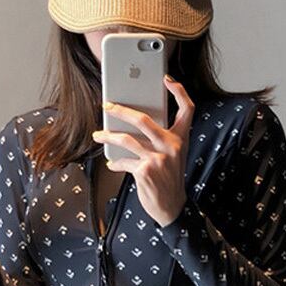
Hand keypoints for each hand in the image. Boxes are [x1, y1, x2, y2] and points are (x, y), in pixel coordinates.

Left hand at [91, 74, 191, 226]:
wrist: (172, 207)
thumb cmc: (169, 178)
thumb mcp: (173, 155)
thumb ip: (161, 138)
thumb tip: (132, 123)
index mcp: (181, 138)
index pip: (187, 108)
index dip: (179, 91)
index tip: (167, 78)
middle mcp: (172, 145)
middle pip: (144, 119)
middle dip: (121, 110)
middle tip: (107, 106)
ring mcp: (158, 158)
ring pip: (127, 139)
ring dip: (108, 136)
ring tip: (98, 135)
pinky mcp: (145, 171)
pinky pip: (124, 161)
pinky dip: (115, 162)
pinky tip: (111, 163)